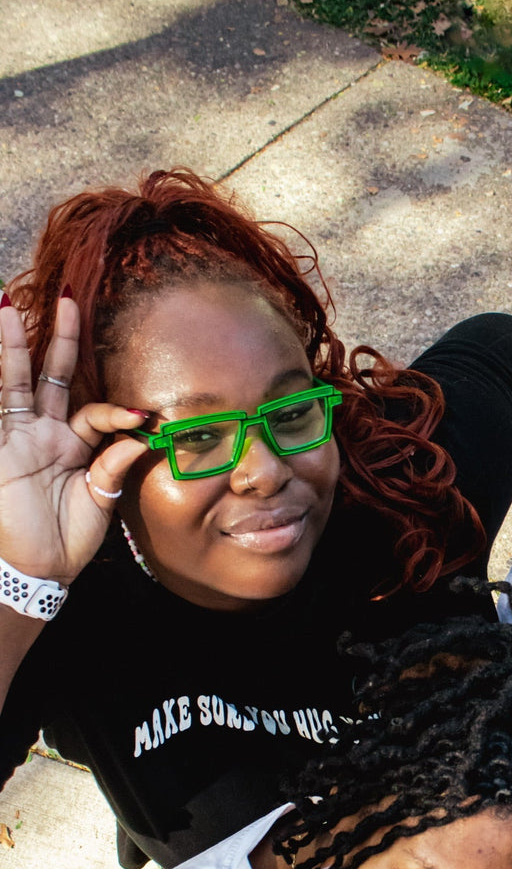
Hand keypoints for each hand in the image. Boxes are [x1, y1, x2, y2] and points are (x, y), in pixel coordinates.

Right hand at [0, 292, 147, 585]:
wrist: (37, 570)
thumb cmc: (68, 540)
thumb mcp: (101, 502)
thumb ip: (115, 467)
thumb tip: (140, 436)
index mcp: (73, 446)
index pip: (95, 411)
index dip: (116, 410)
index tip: (140, 417)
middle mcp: (43, 434)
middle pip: (50, 376)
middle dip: (59, 339)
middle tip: (68, 298)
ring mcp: (16, 438)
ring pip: (15, 381)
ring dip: (12, 346)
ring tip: (6, 306)